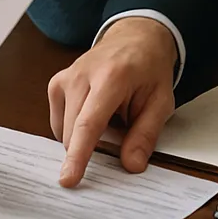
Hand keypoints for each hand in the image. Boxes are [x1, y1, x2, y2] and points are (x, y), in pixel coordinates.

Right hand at [47, 17, 177, 187]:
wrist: (134, 38)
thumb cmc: (149, 70)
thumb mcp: (161, 102)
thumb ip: (146, 135)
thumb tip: (131, 166)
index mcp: (110, 78)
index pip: (89, 124)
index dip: (78, 155)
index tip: (68, 179)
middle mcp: (81, 75)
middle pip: (74, 132)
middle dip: (93, 148)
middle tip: (121, 131)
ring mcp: (65, 78)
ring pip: (65, 131)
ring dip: (86, 138)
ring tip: (111, 117)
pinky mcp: (56, 84)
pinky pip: (61, 124)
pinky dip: (77, 129)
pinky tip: (95, 114)